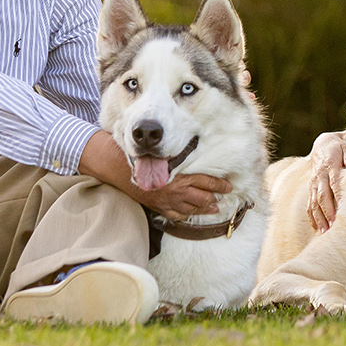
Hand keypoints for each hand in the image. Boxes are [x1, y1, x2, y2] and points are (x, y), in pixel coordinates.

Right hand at [78, 131, 230, 218]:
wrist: (117, 169)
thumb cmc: (139, 155)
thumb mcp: (159, 147)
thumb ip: (171, 145)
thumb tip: (187, 130)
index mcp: (178, 176)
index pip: (205, 182)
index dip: (219, 185)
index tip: (229, 185)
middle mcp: (175, 191)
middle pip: (201, 197)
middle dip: (214, 197)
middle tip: (225, 196)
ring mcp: (167, 202)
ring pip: (191, 208)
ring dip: (204, 208)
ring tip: (214, 207)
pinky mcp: (158, 208)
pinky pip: (176, 215)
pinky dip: (186, 214)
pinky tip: (191, 213)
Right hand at [307, 130, 345, 232]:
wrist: (323, 145)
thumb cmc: (339, 148)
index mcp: (330, 164)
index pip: (334, 182)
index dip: (338, 196)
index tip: (344, 209)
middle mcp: (319, 175)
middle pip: (322, 195)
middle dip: (327, 211)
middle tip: (334, 225)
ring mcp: (313, 183)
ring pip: (314, 202)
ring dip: (319, 218)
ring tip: (325, 232)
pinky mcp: (311, 189)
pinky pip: (309, 204)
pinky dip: (312, 217)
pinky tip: (317, 229)